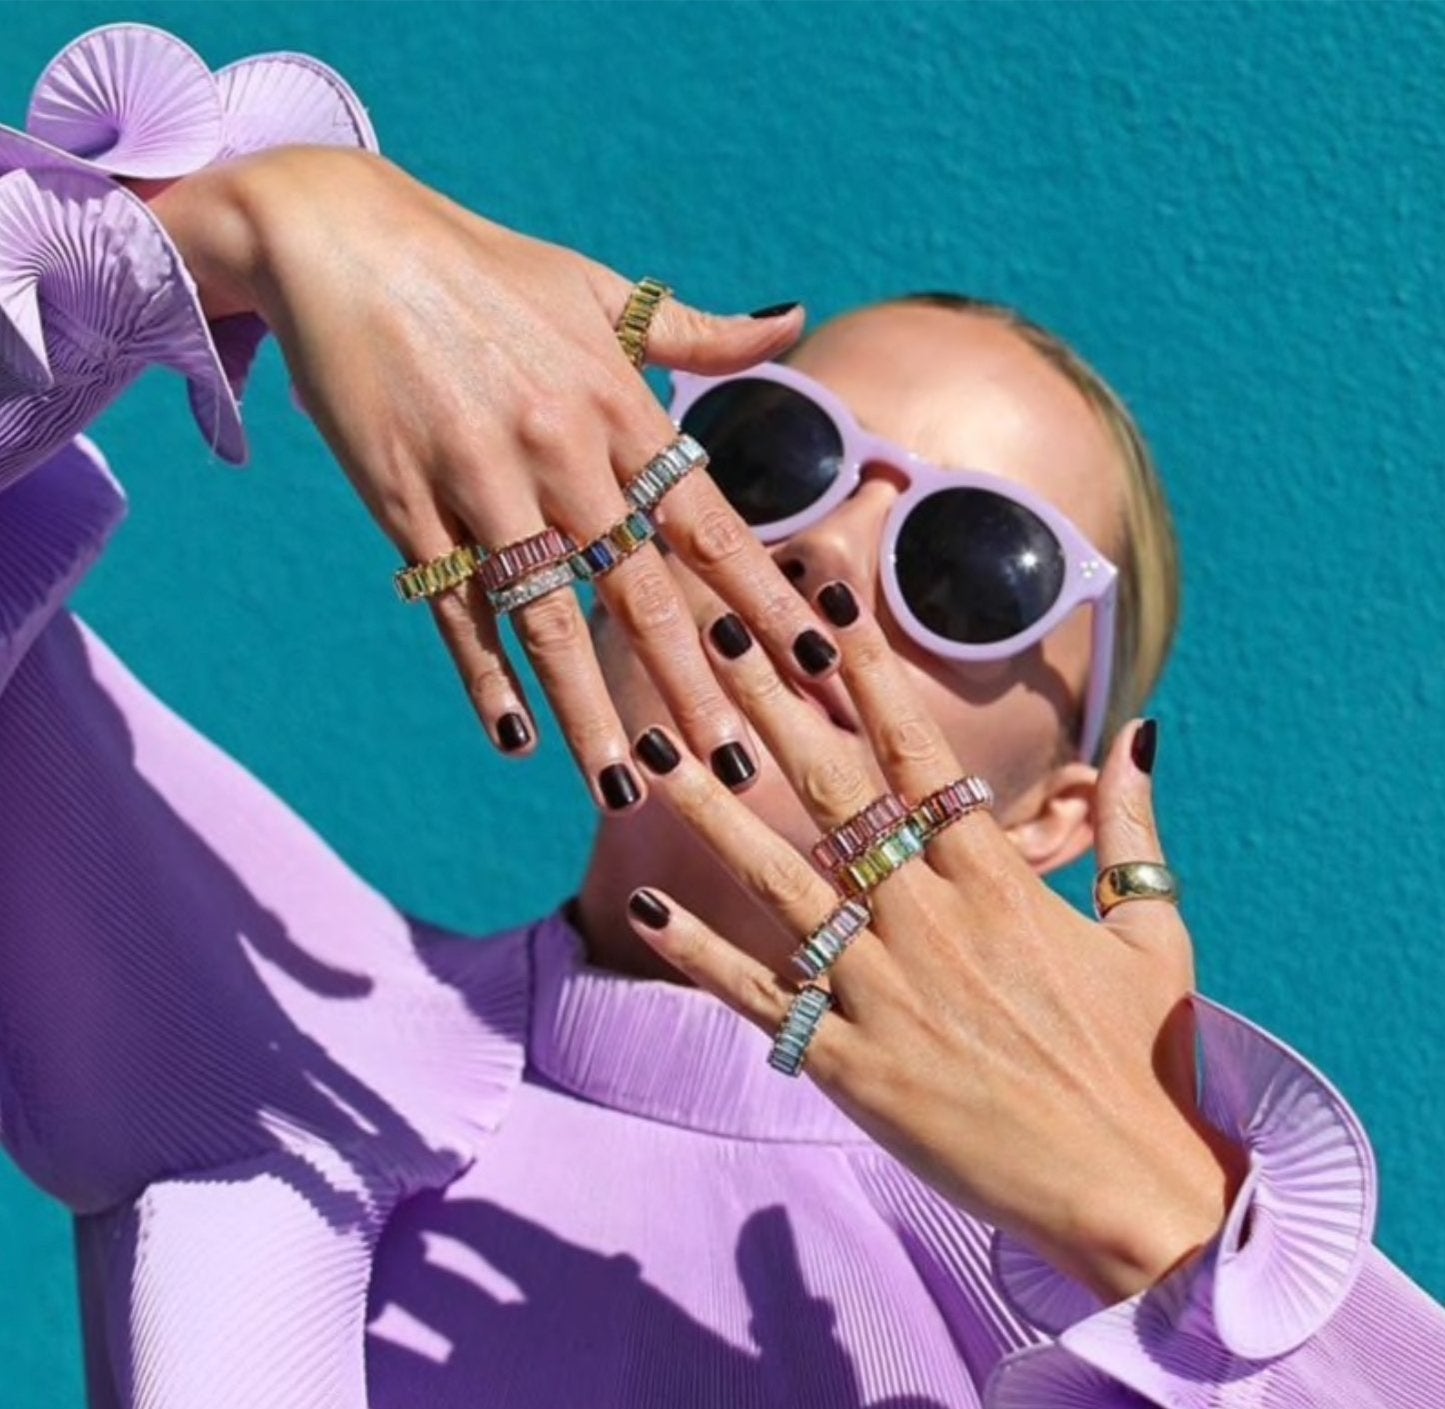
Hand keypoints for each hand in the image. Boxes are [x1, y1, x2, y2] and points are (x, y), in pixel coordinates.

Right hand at [146, 147, 838, 807]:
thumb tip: (795, 320)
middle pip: (641, 591)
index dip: (764, 598)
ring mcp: (482, 480)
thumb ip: (697, 328)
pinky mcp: (407, 503)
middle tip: (736, 767)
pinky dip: (484, 675)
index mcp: (619, 404)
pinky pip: (454, 607)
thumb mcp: (597, 286)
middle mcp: (562, 450)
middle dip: (692, 687)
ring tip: (624, 791)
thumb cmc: (483, 267)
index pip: (710, 524)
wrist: (341, 238)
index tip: (814, 661)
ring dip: (590, 712)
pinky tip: (513, 739)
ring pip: (549, 618)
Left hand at [625, 582, 1245, 1302]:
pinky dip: (698, 952)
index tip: (823, 603)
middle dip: (770, 701)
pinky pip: (761, 996)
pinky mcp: (853, 1064)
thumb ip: (1133, 828)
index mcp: (998, 880)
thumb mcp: (1155, 932)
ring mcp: (886, 990)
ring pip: (779, 880)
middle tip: (713, 628)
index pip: (918, 750)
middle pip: (834, 788)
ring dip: (710, 809)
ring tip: (654, 747)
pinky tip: (643, 904)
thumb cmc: (1150, 1060)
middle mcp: (931, 919)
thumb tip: (1142, 731)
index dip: (867, 669)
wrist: (1132, 1191)